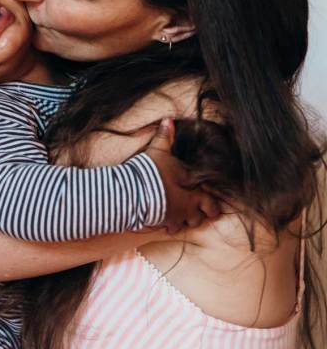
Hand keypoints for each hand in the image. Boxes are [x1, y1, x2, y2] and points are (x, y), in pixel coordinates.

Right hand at [146, 118, 219, 233]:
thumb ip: (165, 137)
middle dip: (201, 214)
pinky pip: (172, 229)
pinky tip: (166, 223)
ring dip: (187, 221)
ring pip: (189, 224)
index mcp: (193, 191)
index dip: (213, 205)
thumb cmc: (151, 172)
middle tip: (199, 211)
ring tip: (182, 216)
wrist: (134, 193)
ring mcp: (176, 217)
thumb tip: (168, 120)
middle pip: (202, 216)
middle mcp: (188, 207)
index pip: (211, 202)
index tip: (213, 205)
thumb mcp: (159, 151)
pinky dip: (170, 226)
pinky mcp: (163, 223)